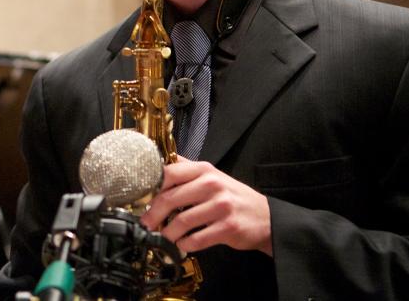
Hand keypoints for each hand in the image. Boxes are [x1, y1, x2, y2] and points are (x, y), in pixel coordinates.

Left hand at [140, 157, 272, 255]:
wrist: (266, 217)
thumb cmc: (232, 197)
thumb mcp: (212, 176)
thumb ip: (186, 170)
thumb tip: (157, 164)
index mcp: (204, 170)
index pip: (169, 173)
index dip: (151, 187)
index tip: (142, 199)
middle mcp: (212, 184)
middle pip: (170, 198)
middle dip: (153, 214)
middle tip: (146, 223)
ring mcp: (221, 206)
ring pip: (181, 221)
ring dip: (167, 232)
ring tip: (163, 236)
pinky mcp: (228, 227)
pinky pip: (196, 239)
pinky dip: (185, 244)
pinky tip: (182, 244)